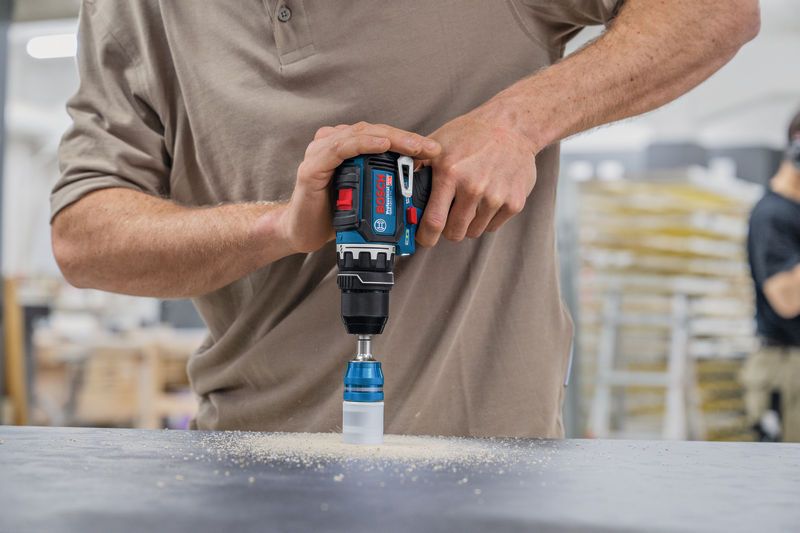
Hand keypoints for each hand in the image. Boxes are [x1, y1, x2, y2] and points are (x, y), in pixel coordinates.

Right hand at [279, 122, 441, 253]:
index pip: (380, 135)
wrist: (304, 233)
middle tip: (431, 148)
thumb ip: (383, 182)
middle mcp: (331, 143)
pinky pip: (341, 148)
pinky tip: (382, 144)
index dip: (408, 140)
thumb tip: (420, 184)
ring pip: (360, 135)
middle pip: (373, 131)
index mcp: (344, 147)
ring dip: (391, 139)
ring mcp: (320, 153)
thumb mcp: (365, 196)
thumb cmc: (334, 213)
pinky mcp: (312, 168)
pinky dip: (363, 144)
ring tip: (415, 147)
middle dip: (405, 138)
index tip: (433, 150)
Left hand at [416, 107, 536, 246]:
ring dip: (467, 224)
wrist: (511, 125)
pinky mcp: (514, 202)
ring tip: (467, 204)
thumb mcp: (437, 143)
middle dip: (447, 230)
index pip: (434, 221)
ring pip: (474, 232)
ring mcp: (496, 196)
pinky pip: (492, 226)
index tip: (424, 238)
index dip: (426, 236)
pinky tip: (485, 200)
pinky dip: (486, 219)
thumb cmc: (471, 133)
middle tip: (447, 218)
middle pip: (454, 233)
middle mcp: (474, 187)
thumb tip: (396, 187)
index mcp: (450, 173)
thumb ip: (416, 166)